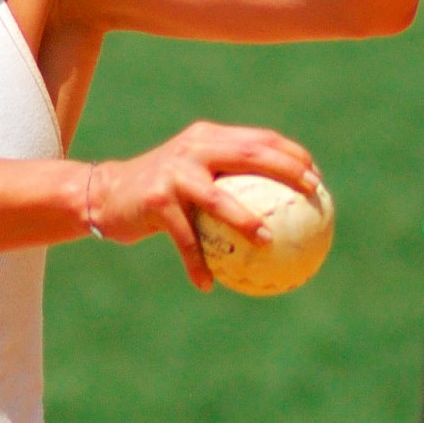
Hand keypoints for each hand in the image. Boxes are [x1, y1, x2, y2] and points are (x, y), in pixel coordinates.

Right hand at [88, 123, 323, 289]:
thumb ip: (227, 182)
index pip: (259, 139)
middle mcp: (193, 149)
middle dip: (286, 171)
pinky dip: (196, 262)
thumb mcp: (193, 178)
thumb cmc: (159, 193)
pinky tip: (207, 284)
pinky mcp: (156, 200)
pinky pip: (185, 238)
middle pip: (249, 154)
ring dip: (246, 220)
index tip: (317, 177)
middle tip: (311, 195)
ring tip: (268, 241)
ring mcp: (174, 173)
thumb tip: (278, 212)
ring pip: (218, 198)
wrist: (106, 197)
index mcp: (208, 138)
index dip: (292, 153)